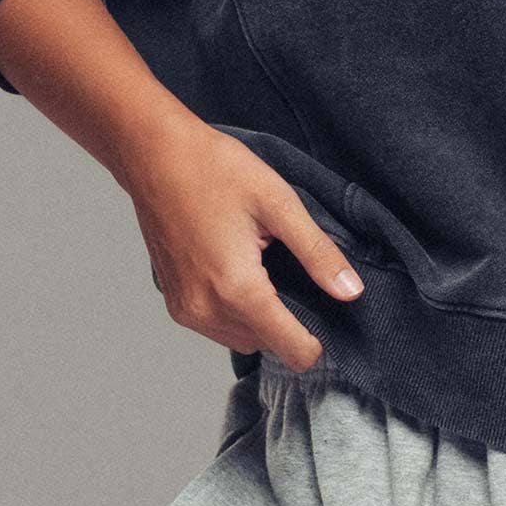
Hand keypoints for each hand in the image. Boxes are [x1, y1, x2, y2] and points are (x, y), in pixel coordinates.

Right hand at [112, 103, 363, 371]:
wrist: (154, 155)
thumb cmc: (214, 169)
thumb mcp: (278, 203)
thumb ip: (317, 252)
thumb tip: (351, 291)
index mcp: (237, 289)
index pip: (291, 350)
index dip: (318, 341)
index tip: (328, 314)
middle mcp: (206, 309)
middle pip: (268, 345)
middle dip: (288, 321)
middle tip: (295, 273)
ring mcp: (185, 309)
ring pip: (242, 339)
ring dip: (261, 318)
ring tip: (265, 266)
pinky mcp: (174, 302)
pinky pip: (217, 326)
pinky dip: (235, 311)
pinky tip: (239, 269)